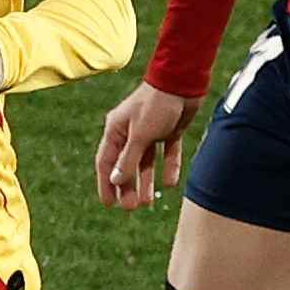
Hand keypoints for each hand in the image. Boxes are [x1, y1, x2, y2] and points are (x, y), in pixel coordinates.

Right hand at [96, 83, 198, 208]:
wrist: (182, 81)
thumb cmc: (157, 104)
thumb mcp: (140, 134)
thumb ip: (128, 158)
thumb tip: (115, 180)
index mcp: (116, 130)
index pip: (106, 162)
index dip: (106, 184)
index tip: (109, 204)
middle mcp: (131, 132)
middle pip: (126, 165)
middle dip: (127, 187)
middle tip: (131, 207)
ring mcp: (150, 131)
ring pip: (145, 162)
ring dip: (146, 181)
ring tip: (147, 202)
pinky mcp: (169, 130)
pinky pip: (167, 153)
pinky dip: (168, 167)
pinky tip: (170, 183)